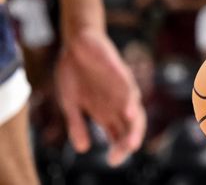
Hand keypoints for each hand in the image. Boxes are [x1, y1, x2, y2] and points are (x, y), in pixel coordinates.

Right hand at [55, 29, 144, 165]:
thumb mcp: (70, 103)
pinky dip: (130, 101)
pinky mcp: (120, 73)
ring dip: (134, 126)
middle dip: (128, 141)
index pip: (117, 133)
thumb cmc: (75, 73)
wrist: (77, 44)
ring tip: (133, 142)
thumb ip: (77, 124)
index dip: (118, 148)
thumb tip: (83, 149)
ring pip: (134, 109)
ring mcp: (120, 88)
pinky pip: (129, 88)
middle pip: (129, 125)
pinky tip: (129, 112)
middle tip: (124, 154)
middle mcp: (116, 102)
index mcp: (105, 111)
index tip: (113, 161)